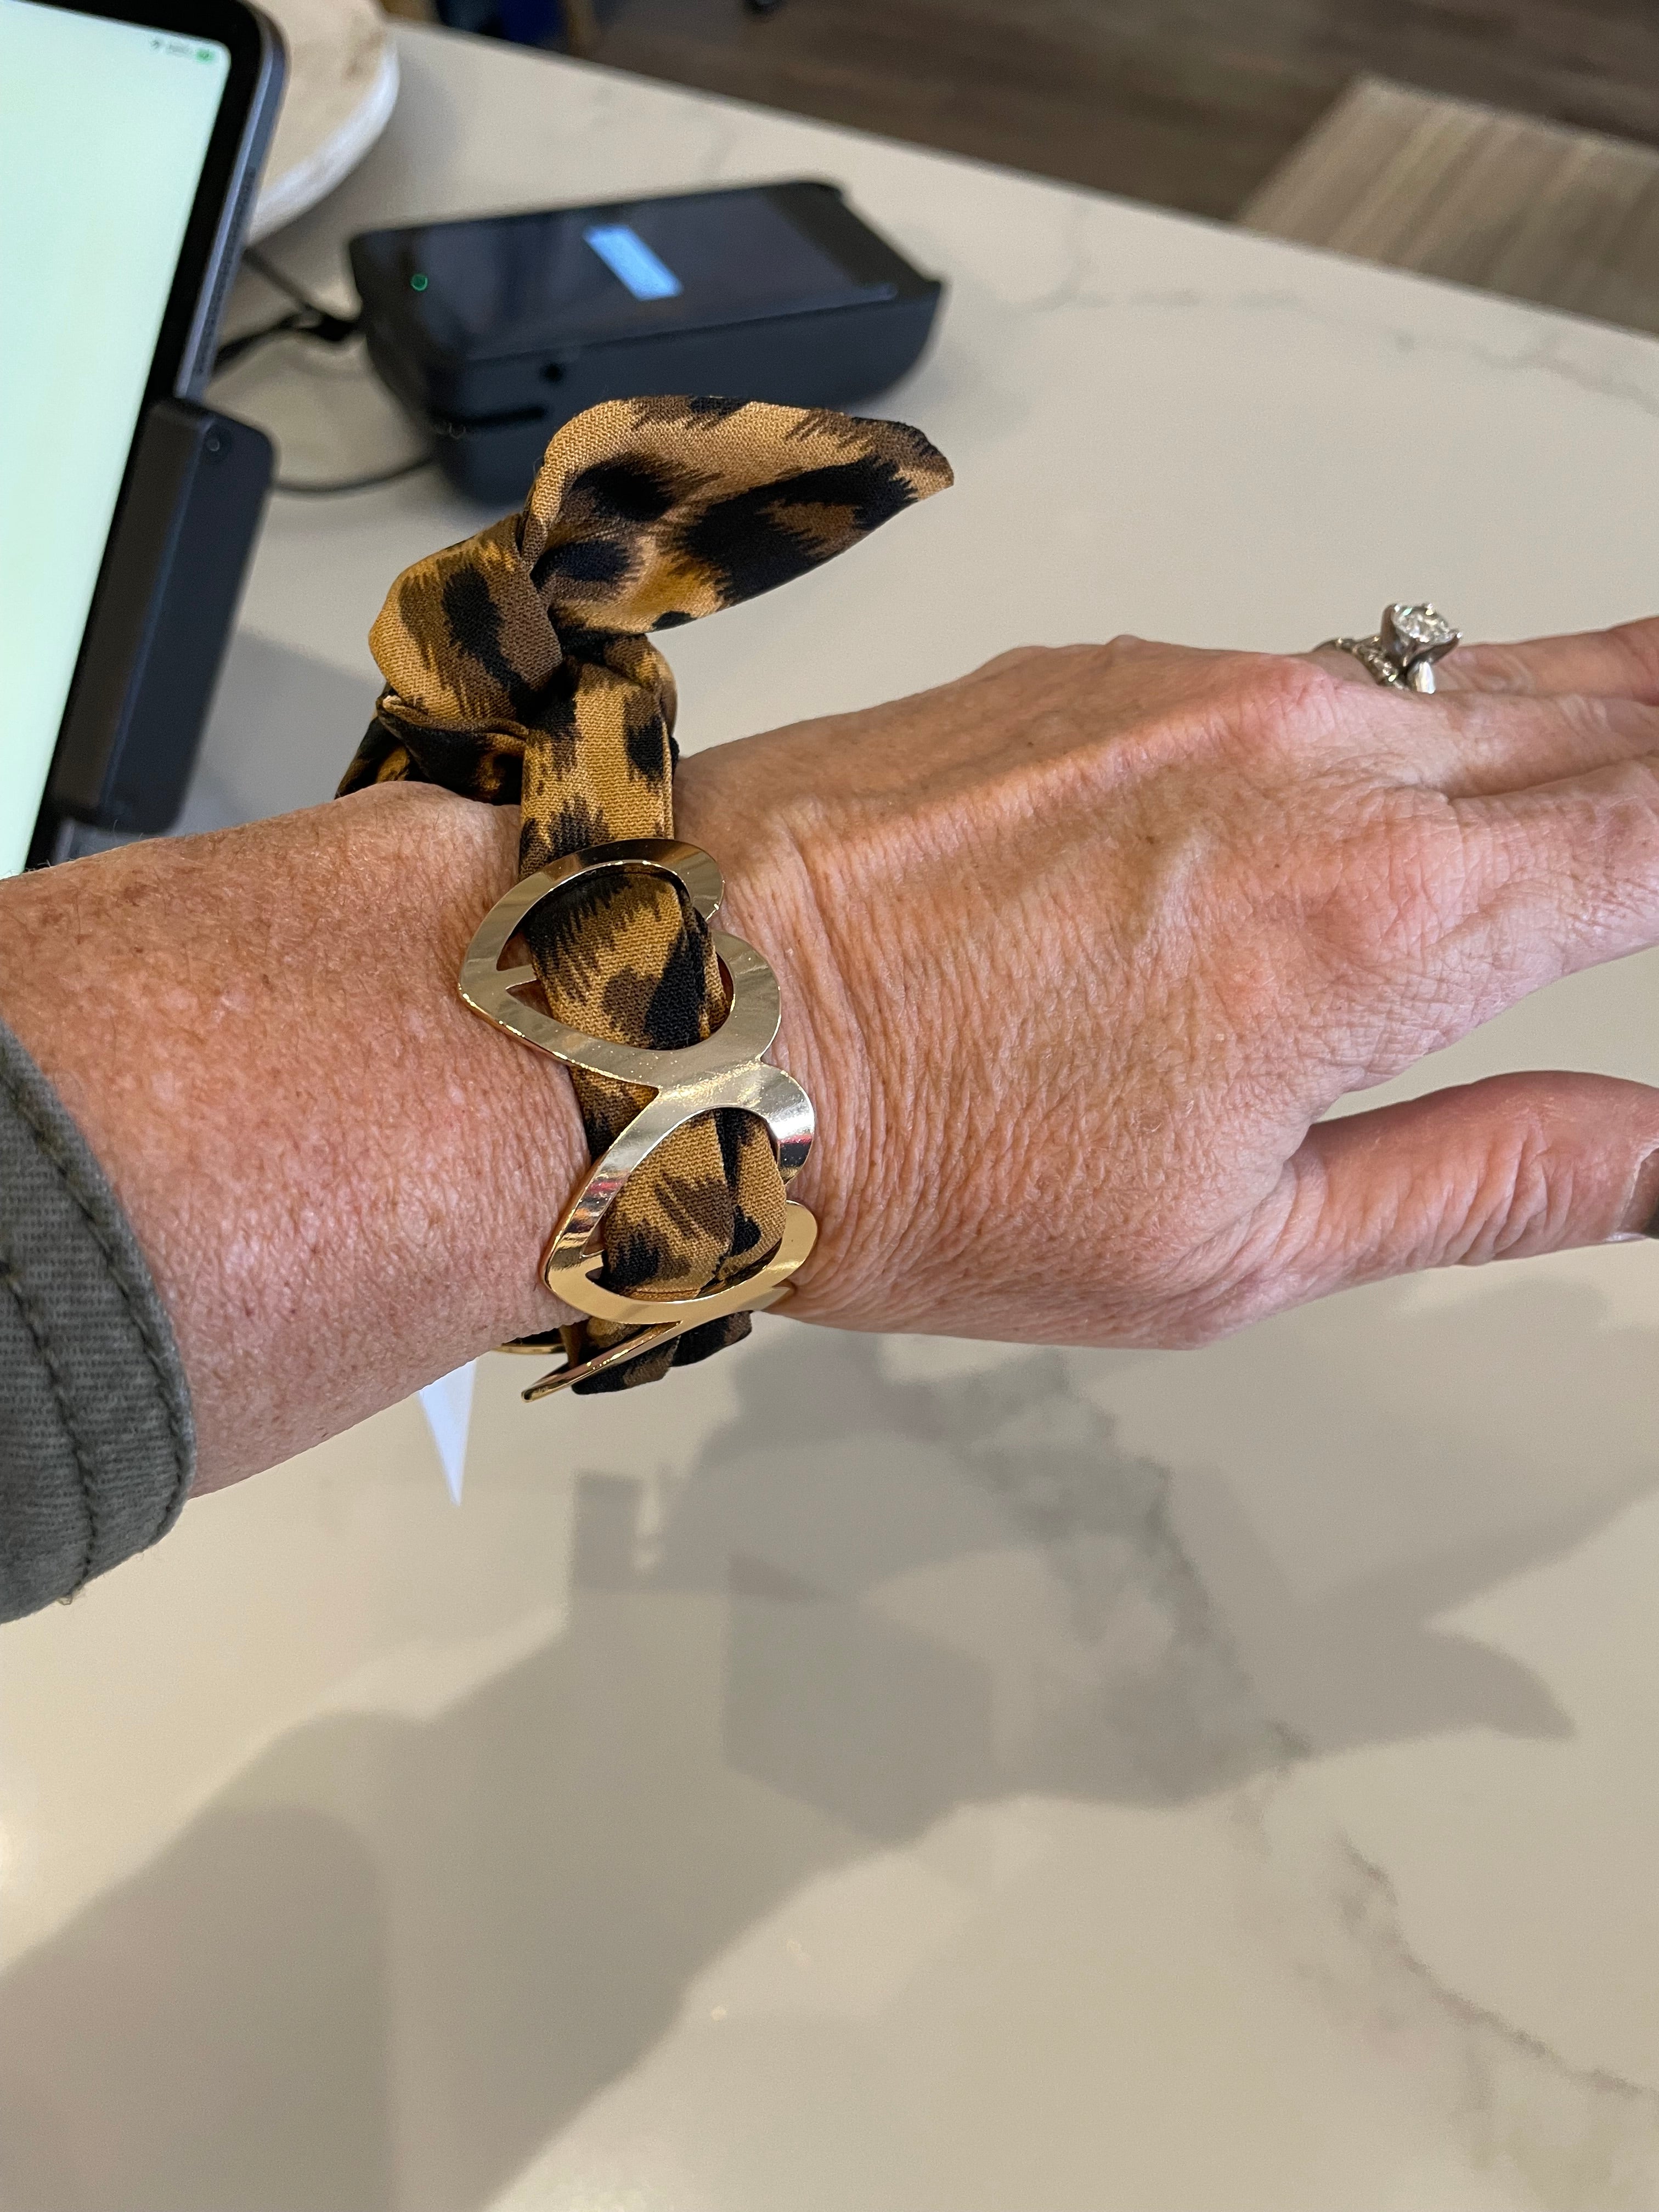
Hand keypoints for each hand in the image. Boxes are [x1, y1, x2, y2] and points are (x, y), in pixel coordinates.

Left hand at [681, 619, 1658, 1347]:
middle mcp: (1316, 757)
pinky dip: (1403, 718)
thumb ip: (1488, 1178)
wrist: (688, 1021)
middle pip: (1612, 710)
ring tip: (1618, 760)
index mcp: (1383, 917)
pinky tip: (1396, 781)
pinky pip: (1322, 673)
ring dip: (1573, 716)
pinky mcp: (1117, 662)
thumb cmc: (918, 1153)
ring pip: (1473, 672)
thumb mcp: (1236, 1247)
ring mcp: (1209, 684)